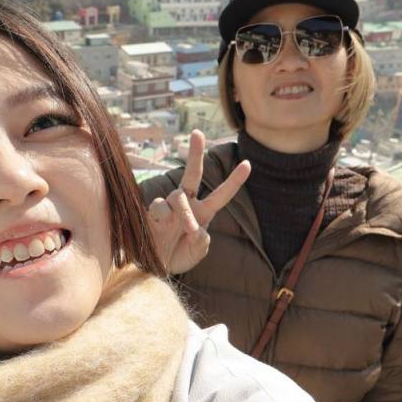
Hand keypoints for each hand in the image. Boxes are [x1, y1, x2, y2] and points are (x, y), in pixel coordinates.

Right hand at [148, 130, 250, 273]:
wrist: (157, 267)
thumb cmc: (179, 256)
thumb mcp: (197, 251)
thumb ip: (202, 240)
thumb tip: (195, 227)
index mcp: (203, 213)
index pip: (221, 195)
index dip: (234, 181)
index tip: (248, 164)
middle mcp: (186, 205)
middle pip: (192, 175)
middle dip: (195, 154)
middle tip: (198, 133)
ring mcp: (169, 207)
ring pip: (178, 196)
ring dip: (184, 212)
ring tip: (188, 228)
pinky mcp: (153, 213)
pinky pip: (159, 207)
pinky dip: (164, 216)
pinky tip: (163, 226)